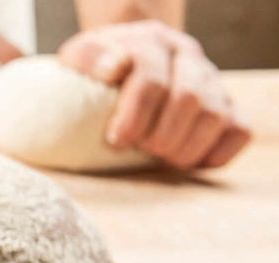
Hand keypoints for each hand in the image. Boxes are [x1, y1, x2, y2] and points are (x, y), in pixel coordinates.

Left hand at [59, 20, 251, 168]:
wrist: (124, 61)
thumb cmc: (98, 69)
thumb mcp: (81, 57)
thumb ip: (90, 59)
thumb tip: (114, 68)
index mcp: (151, 41)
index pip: (152, 78)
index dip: (135, 116)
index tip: (117, 141)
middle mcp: (187, 56)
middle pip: (190, 98)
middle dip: (162, 135)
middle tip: (142, 150)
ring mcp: (211, 80)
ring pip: (217, 115)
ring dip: (186, 147)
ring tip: (161, 158)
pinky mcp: (227, 105)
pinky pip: (240, 131)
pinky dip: (216, 154)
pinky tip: (188, 162)